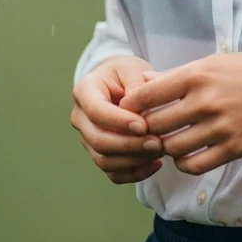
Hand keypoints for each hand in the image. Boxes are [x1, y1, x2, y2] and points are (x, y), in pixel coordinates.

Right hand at [71, 54, 165, 184]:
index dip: (119, 122)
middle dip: (129, 145)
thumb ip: (138, 86)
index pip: (96, 111)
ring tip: (160, 150)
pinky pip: (113, 173)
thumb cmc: (128, 73)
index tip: (144, 125)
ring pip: (104, 160)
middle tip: (157, 143)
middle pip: (98, 140)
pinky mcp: (100, 154)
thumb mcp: (134, 69)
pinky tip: (156, 163)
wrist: (122, 83)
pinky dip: (135, 173)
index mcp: (85, 91)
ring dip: (134, 160)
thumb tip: (142, 111)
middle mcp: (81, 118)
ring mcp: (88, 139)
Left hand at [117, 49, 241, 174]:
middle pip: (154, 125)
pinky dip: (183, 163)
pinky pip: (194, 165)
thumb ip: (179, 74)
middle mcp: (204, 101)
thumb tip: (146, 81)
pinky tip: (187, 155)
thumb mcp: (217, 62)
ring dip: (165, 147)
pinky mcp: (232, 148)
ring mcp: (218, 127)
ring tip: (169, 141)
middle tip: (147, 131)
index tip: (133, 110)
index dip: (132, 105)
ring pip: (171, 147)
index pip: (145, 95)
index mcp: (197, 74)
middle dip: (146, 129)